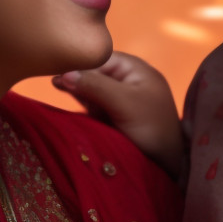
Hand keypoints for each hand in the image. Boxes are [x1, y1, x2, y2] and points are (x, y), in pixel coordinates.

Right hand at [52, 51, 184, 176]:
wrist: (168, 162)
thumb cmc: (151, 126)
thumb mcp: (124, 102)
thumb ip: (95, 85)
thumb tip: (65, 73)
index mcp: (134, 69)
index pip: (100, 59)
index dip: (80, 63)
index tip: (58, 69)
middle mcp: (126, 79)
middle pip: (94, 72)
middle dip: (77, 76)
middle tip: (54, 81)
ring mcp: (120, 97)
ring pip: (91, 87)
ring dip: (77, 88)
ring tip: (57, 86)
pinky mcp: (114, 114)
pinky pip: (93, 102)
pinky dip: (82, 100)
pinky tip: (68, 96)